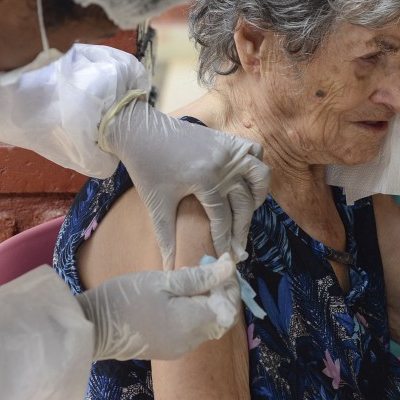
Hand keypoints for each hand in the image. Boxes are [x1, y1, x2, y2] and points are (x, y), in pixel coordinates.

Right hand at [75, 253, 239, 360]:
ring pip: (207, 325)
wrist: (93, 328)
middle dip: (220, 294)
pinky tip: (178, 298)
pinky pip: (192, 331)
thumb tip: (229, 269)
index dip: (230, 287)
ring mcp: (179, 349)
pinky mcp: (168, 350)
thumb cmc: (125, 298)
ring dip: (206, 303)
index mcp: (192, 323)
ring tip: (189, 281)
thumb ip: (198, 278)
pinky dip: (194, 314)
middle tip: (206, 270)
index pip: (229, 308)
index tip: (220, 266)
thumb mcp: (162, 281)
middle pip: (220, 318)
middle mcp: (191, 341)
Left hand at [100, 99, 269, 270]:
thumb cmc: (146, 168)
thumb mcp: (157, 204)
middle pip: (245, 204)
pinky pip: (255, 153)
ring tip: (248, 214)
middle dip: (242, 229)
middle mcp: (224, 163)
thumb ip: (166, 238)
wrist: (139, 131)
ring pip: (260, 176)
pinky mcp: (227, 140)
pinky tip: (246, 184)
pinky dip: (256, 168)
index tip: (225, 258)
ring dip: (257, 197)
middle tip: (238, 248)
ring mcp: (229, 149)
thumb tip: (169, 268)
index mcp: (205, 179)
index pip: (223, 218)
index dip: (224, 241)